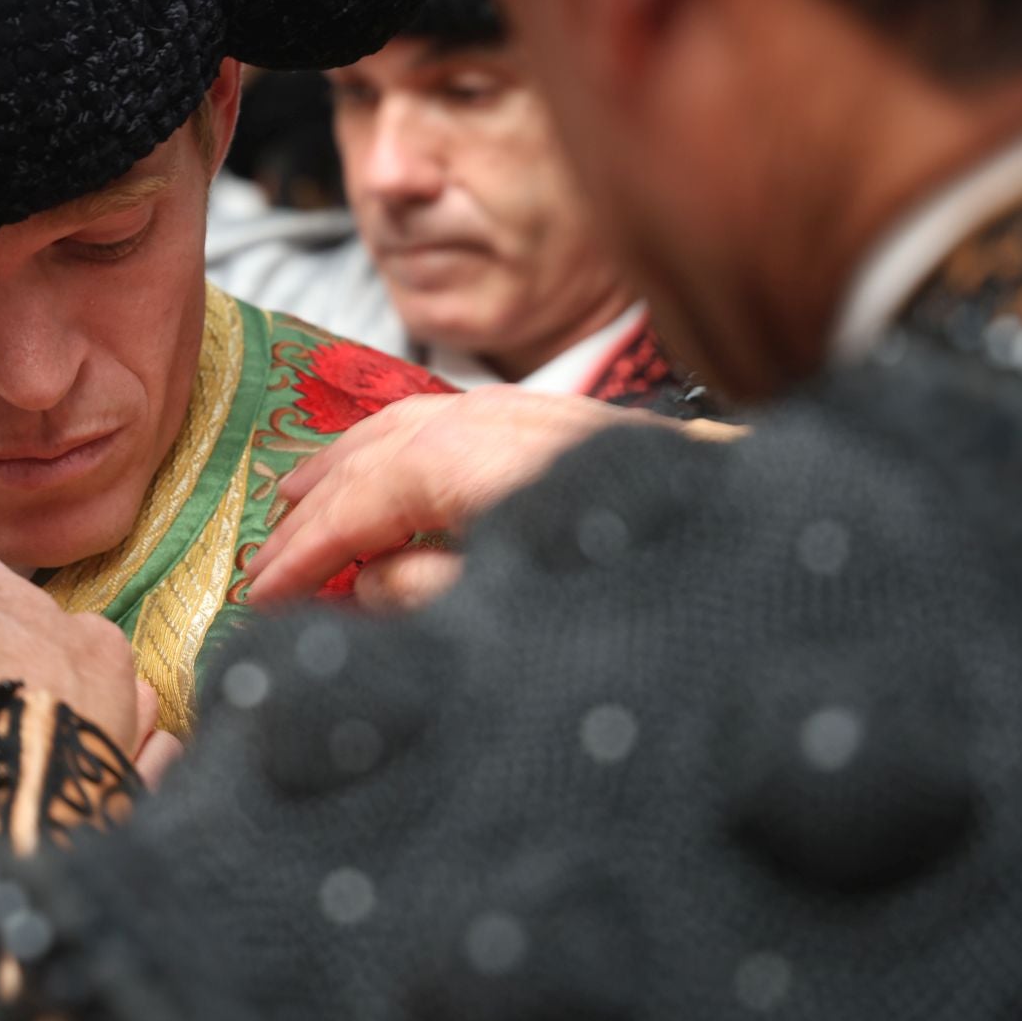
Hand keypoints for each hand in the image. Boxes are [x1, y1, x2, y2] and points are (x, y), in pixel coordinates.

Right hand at [246, 388, 666, 608]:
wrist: (765, 529)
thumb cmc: (645, 579)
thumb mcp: (517, 608)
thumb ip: (426, 590)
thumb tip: (367, 578)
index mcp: (471, 465)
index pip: (353, 509)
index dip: (298, 557)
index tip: (255, 598)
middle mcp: (488, 421)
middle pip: (366, 459)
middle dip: (307, 512)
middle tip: (259, 566)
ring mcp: (523, 411)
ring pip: (399, 425)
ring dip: (340, 463)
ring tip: (291, 496)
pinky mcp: (553, 419)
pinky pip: (441, 418)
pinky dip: (390, 441)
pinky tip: (382, 462)